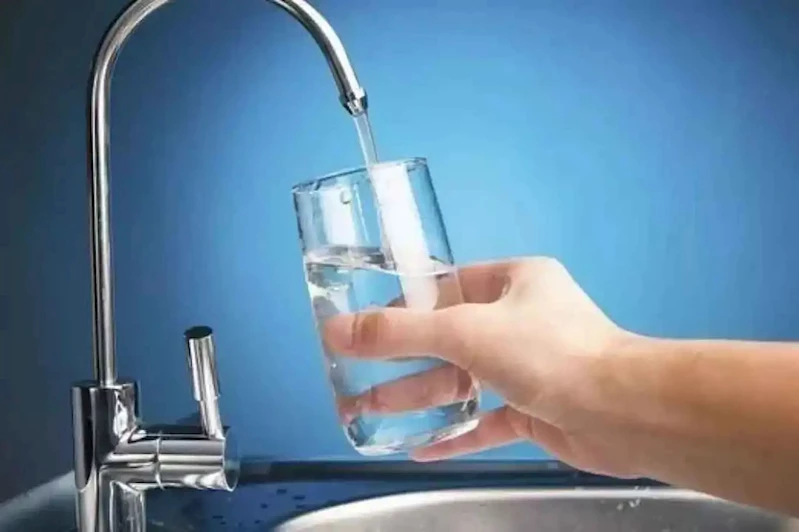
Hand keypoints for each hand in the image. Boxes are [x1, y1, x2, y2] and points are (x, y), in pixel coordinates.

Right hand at [322, 257, 640, 477]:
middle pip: (450, 336)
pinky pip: (488, 418)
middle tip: (354, 376)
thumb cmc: (546, 352)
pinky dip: (457, 431)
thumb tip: (336, 329)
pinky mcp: (537, 409)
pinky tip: (421, 447)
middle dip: (401, 359)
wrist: (622, 412)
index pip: (447, 286)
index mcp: (515, 281)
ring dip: (420, 396)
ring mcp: (531, 366)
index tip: (366, 326)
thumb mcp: (463, 332)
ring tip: (368, 411)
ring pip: (465, 379)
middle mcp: (523, 318)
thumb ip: (398, 331)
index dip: (405, 304)